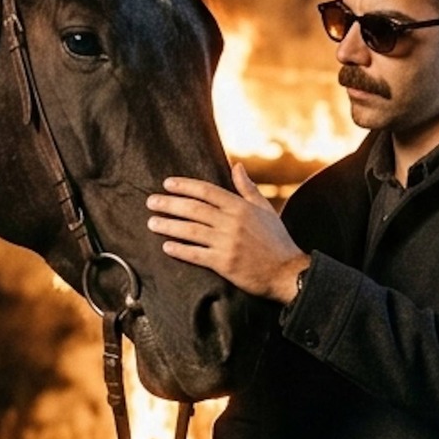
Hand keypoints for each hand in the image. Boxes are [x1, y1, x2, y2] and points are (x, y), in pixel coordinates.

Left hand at [147, 163, 310, 302]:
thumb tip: (236, 166)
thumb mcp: (265, 209)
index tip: (167, 184)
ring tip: (152, 223)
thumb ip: (247, 188)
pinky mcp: (224, 263)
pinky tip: (166, 246)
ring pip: (190, 230)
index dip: (184, 186)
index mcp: (240, 207)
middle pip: (193, 209)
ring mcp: (227, 243)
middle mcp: (232, 222)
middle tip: (151, 202)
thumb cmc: (277, 240)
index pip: (206, 191)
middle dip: (169, 204)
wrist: (287, 272)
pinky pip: (196, 254)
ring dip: (168, 225)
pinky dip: (180, 249)